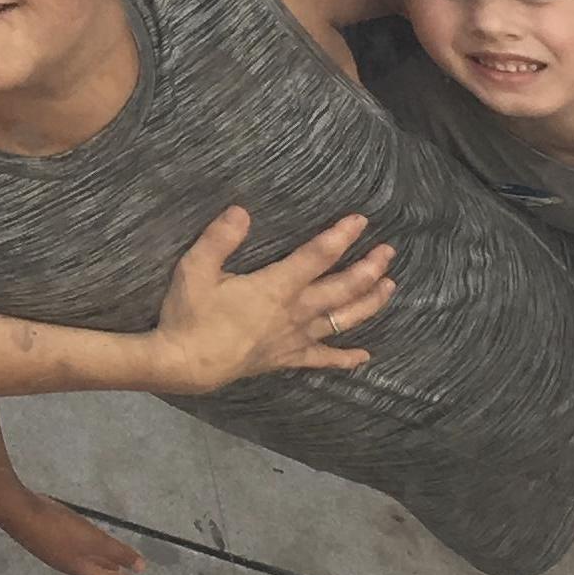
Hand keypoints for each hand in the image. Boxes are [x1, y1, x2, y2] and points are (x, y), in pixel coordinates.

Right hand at [0, 490, 146, 574]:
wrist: (20, 514)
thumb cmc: (57, 528)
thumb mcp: (92, 539)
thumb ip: (116, 551)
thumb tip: (141, 568)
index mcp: (77, 566)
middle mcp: (65, 562)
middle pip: (92, 571)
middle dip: (108, 572)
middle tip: (123, 571)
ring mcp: (53, 551)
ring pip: (81, 560)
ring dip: (96, 560)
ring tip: (106, 556)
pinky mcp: (45, 537)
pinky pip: (71, 548)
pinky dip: (83, 547)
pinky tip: (82, 537)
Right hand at [150, 206, 396, 393]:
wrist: (184, 365)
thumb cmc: (189, 314)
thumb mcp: (196, 269)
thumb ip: (219, 238)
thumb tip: (242, 210)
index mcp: (277, 287)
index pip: (318, 256)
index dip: (342, 236)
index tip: (362, 220)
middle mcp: (294, 312)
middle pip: (342, 288)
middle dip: (369, 269)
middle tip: (389, 251)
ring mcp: (293, 339)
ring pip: (341, 320)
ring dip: (368, 304)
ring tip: (390, 288)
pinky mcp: (285, 359)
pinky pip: (321, 360)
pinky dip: (345, 359)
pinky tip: (364, 357)